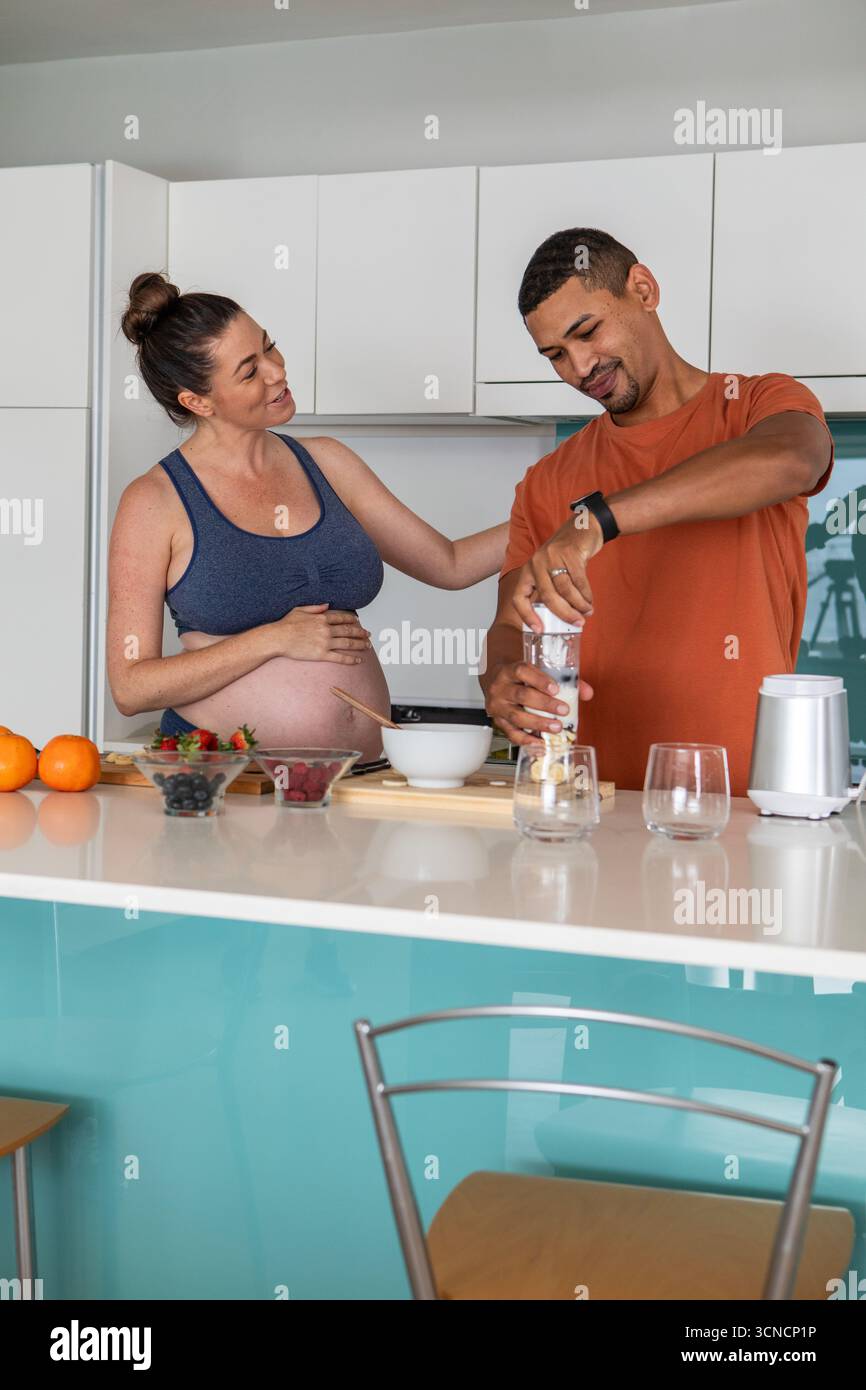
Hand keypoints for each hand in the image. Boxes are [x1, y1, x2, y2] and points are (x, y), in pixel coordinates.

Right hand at [269, 604, 371, 663]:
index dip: (353, 620)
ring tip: (368, 646)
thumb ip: (315, 607)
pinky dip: (351, 659)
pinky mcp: (321, 655)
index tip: (359, 622)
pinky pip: (340, 657)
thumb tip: (327, 605)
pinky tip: (359, 660)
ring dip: (360, 645)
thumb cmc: (286, 624)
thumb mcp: (300, 610)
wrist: (278, 638)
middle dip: (361, 633)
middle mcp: (326, 630)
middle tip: (368, 635)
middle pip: (348, 631)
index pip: (342, 618)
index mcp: (322, 618)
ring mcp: (325, 642)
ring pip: (348, 643)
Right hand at [484, 660, 592, 745]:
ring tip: (556, 727)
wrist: (494, 680)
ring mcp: (497, 706)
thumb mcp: (535, 671)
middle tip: (563, 710)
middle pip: (521, 695)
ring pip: (517, 716)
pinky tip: (541, 744)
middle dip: (544, 704)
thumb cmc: (519, 677)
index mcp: (509, 670)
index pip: (522, 671)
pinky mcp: (499, 722)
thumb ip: (562, 680)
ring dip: (538, 724)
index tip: (555, 689)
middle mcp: (500, 688)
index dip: (539, 680)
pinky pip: (512, 734)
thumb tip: (587, 693)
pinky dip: (527, 741)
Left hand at [511, 509, 604, 627]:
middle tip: (577, 623)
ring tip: (587, 612)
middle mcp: (536, 563)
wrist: (583, 526)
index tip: (539, 630)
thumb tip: (558, 618)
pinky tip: (590, 601)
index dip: (527, 616)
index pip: (519, 597)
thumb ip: (550, 589)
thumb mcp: (551, 569)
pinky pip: (579, 581)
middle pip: (548, 597)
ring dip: (579, 605)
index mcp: (528, 570)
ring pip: (566, 590)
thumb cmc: (566, 553)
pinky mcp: (570, 553)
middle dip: (564, 614)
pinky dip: (586, 594)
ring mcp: (552, 556)